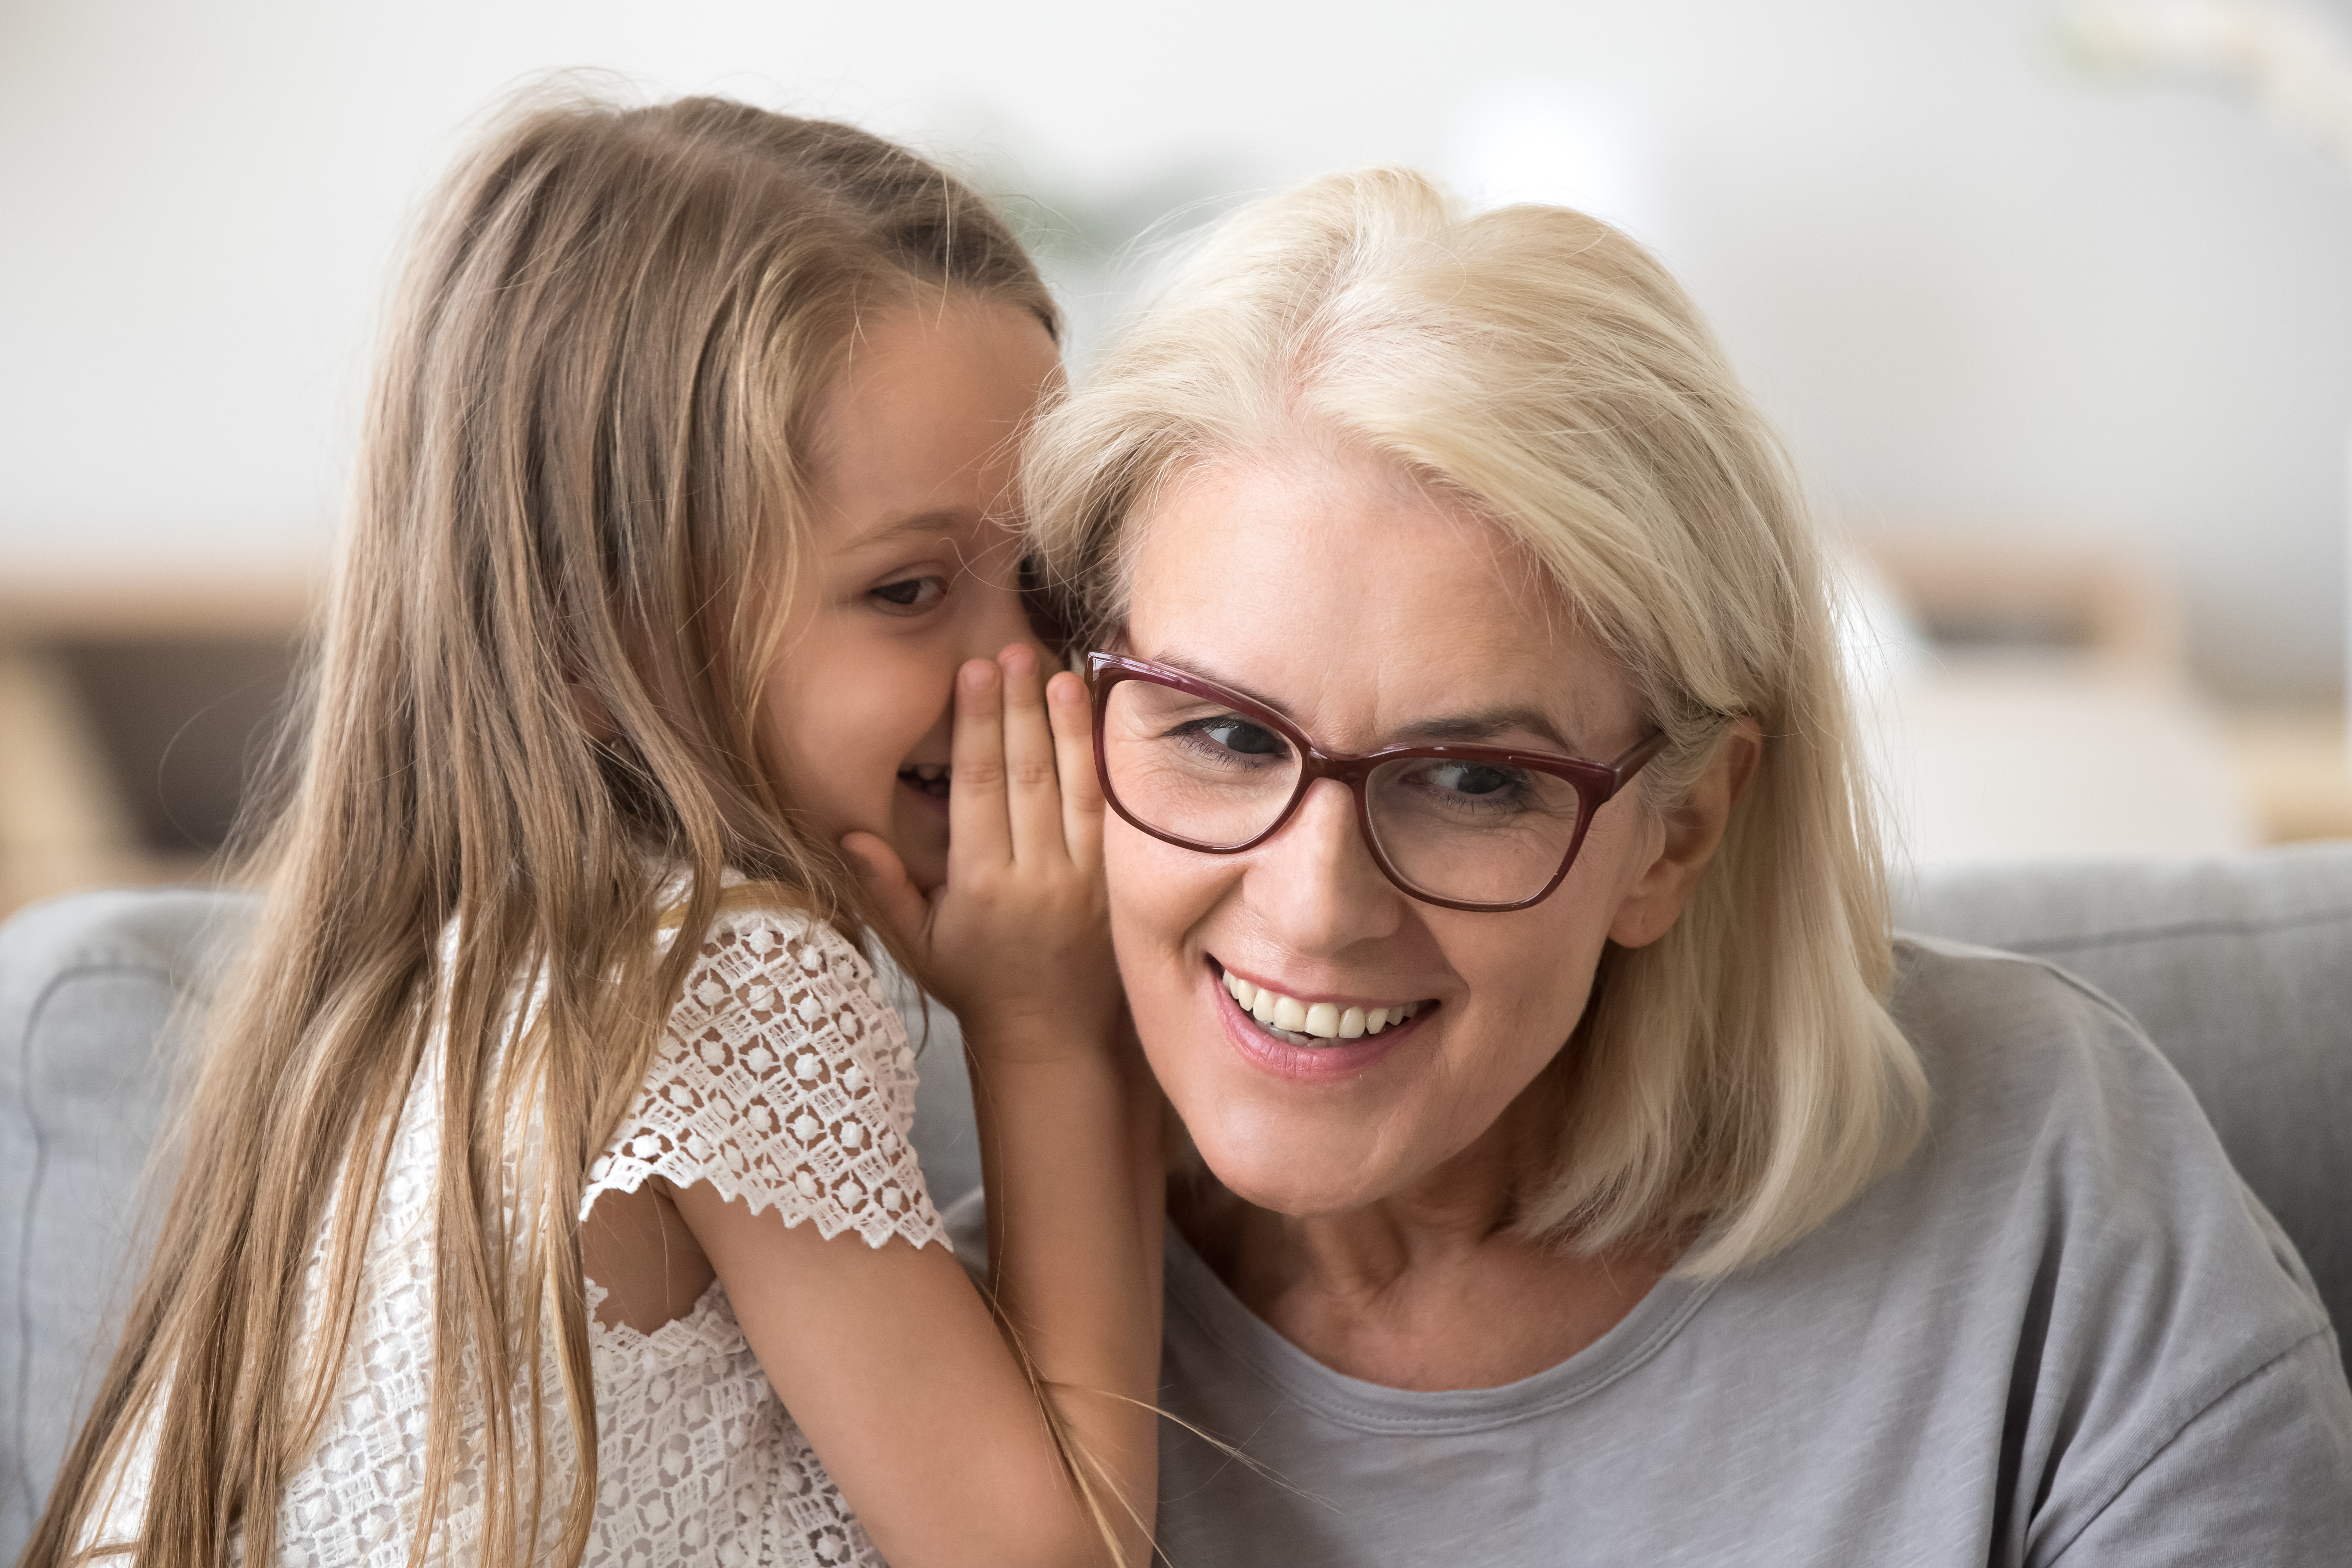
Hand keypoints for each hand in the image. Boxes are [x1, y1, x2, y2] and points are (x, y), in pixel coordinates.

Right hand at [842, 645, 1117, 1057]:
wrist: (1052, 1033)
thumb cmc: (977, 982)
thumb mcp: (917, 945)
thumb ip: (884, 888)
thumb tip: (851, 834)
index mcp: (983, 885)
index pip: (980, 787)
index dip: (977, 726)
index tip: (973, 674)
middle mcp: (1038, 876)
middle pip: (1028, 773)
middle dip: (1018, 707)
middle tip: (1010, 649)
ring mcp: (1087, 878)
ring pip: (1077, 786)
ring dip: (1068, 725)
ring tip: (1059, 670)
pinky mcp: (1120, 882)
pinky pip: (1114, 812)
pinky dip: (1107, 764)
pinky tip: (1102, 721)